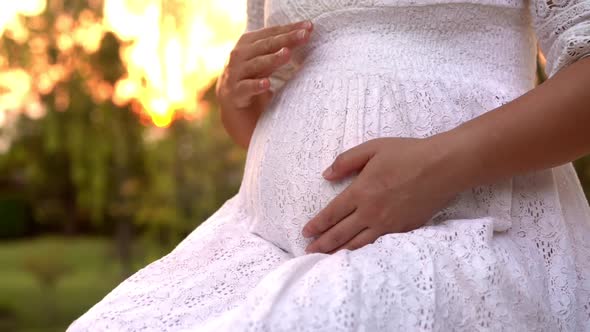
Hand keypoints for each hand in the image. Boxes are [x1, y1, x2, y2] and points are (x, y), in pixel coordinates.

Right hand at [216, 20, 312, 110]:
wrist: (232, 107)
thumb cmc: (253, 80)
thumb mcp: (266, 62)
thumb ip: (280, 49)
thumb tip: (307, 33)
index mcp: (247, 44)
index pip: (271, 33)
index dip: (289, 29)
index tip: (309, 26)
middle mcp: (239, 56)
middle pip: (265, 45)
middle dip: (286, 39)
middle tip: (304, 35)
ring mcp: (235, 74)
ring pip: (256, 64)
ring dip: (272, 58)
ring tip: (288, 53)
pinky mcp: (235, 93)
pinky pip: (246, 88)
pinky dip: (256, 85)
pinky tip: (267, 84)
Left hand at [302, 137, 460, 253]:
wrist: (443, 167)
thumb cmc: (408, 154)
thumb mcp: (373, 148)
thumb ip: (347, 161)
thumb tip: (326, 175)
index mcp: (361, 192)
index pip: (332, 213)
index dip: (317, 225)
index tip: (306, 233)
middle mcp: (371, 212)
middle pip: (341, 233)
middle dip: (322, 244)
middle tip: (309, 251)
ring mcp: (388, 224)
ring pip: (358, 244)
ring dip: (339, 252)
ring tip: (327, 258)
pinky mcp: (404, 230)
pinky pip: (378, 245)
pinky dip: (364, 252)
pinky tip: (357, 254)